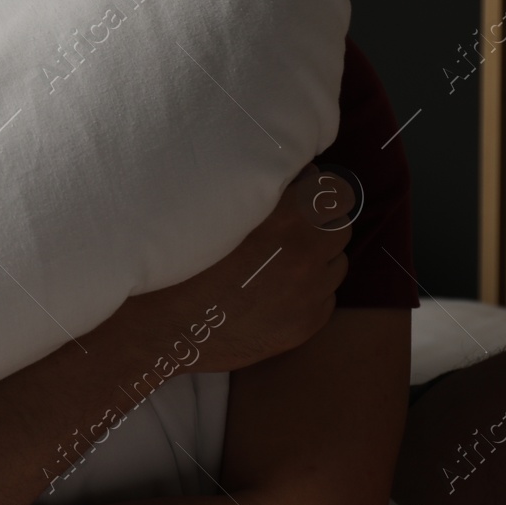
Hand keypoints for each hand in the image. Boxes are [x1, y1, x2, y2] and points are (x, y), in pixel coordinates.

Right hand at [106, 163, 353, 374]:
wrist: (166, 326)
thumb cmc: (181, 264)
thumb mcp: (218, 217)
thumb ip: (258, 195)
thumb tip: (287, 178)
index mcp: (283, 221)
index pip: (328, 187)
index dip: (309, 185)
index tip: (292, 189)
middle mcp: (305, 256)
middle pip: (340, 224)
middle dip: (320, 221)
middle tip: (289, 225)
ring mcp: (310, 294)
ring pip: (337, 262)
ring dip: (318, 256)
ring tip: (282, 260)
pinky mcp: (308, 324)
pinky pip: (326, 296)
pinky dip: (310, 290)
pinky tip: (276, 290)